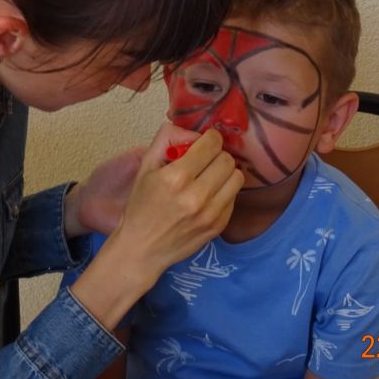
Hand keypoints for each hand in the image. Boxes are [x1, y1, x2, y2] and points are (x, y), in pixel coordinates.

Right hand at [68, 124, 243, 328]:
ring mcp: (210, 213)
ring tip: (211, 176)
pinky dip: (224, 191)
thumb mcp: (145, 169)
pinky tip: (209, 195)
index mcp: (176, 177)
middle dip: (217, 155)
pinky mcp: (219, 226)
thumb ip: (165, 141)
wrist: (143, 249)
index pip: (211, 144)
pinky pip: (234, 197)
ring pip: (236, 177)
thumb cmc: (141, 207)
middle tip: (206, 160)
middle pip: (226, 159)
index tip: (205, 141)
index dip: (210, 138)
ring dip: (225, 172)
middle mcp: (196, 196)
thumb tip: (188, 129)